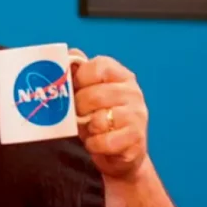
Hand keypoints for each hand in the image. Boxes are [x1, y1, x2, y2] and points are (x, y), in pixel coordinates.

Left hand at [70, 50, 147, 179]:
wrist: (120, 152)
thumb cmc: (99, 117)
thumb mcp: (89, 92)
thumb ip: (79, 73)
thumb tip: (69, 54)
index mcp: (121, 75)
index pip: (98, 66)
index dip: (79, 78)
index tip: (72, 89)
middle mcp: (133, 92)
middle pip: (94, 95)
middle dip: (78, 109)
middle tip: (77, 116)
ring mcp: (137, 115)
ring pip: (98, 120)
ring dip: (86, 128)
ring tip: (89, 130)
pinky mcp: (135, 139)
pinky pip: (103, 141)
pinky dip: (94, 145)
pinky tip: (96, 143)